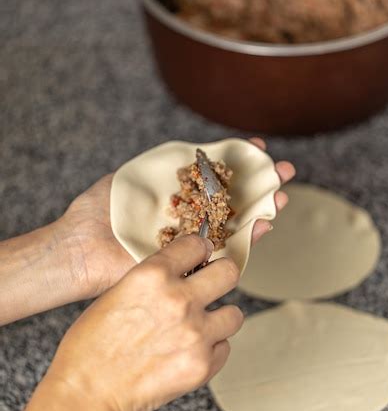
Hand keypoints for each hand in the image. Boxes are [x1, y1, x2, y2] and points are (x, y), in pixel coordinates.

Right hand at [46, 234, 242, 410]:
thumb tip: (182, 271)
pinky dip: (211, 349)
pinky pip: (224, 348)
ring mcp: (195, 334)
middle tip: (212, 286)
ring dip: (219, 318)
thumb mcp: (117, 292)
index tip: (200, 256)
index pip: (197, 244)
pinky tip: (190, 352)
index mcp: (152, 276)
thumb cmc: (92, 344)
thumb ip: (154, 279)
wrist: (87, 392)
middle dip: (221, 276)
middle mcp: (179, 300)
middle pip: (229, 272)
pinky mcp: (202, 365)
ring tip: (201, 326)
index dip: (199, 250)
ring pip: (234, 314)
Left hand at [59, 138, 294, 298]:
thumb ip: (157, 169)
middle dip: (259, 183)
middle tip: (282, 170)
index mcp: (174, 196)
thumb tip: (189, 156)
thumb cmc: (96, 213)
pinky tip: (265, 222)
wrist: (81, 249)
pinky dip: (247, 238)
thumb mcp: (127, 179)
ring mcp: (190, 240)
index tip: (257, 146)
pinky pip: (225, 252)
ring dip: (261, 207)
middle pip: (231, 197)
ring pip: (235, 224)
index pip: (214, 174)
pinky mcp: (190, 264)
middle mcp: (187, 218)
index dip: (237, 160)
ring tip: (283, 192)